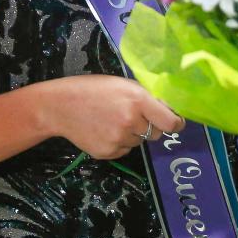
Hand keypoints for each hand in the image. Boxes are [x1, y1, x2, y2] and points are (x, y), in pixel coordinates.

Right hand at [44, 75, 183, 160]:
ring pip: (139, 141)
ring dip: (133, 134)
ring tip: (112, 120)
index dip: (177, 123)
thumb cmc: (93, 89)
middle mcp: (131, 122)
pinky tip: (104, 130)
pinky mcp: (108, 153)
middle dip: (151, 126)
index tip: (177, 123)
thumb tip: (168, 111)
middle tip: (134, 116)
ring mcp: (119, 139)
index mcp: (137, 100)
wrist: (59, 106)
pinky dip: (119, 142)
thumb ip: (145, 97)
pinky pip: (124, 150)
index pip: (170, 122)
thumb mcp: (122, 84)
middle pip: (156, 133)